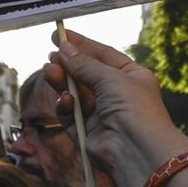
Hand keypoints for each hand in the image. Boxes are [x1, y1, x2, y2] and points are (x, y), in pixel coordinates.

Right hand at [44, 34, 187, 186]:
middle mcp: (118, 95)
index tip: (60, 35)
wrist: (137, 151)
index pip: (103, 55)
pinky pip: (71, 115)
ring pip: (75, 94)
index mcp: (131, 76)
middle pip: (86, 74)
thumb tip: (64, 48)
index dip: (82, 45)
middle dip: (68, 64)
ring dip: (62, 82)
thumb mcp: (110, 77)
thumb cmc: (134, 108)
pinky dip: (66, 106)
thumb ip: (84, 64)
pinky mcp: (88, 133)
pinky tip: (65, 100)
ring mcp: (103, 114)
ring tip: (50, 71)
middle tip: (51, 55)